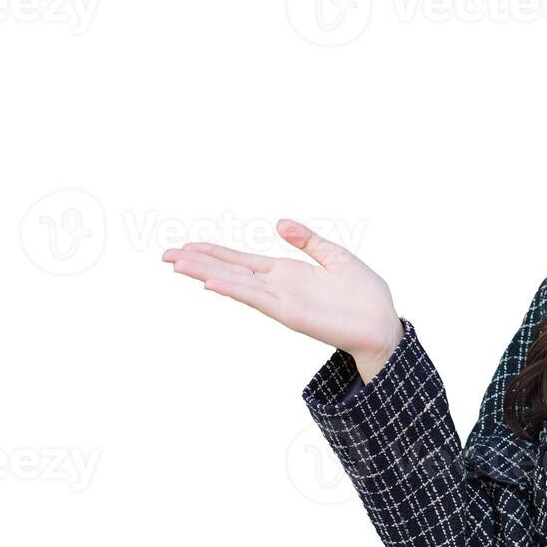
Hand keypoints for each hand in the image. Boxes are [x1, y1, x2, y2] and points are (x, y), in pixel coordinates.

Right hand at [161, 218, 403, 375]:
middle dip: (197, 262)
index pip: (240, 260)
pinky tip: (212, 284)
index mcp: (286, 272)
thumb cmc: (364, 295)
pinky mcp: (289, 313)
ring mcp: (280, 300)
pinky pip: (256, 299)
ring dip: (205, 274)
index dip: (213, 252)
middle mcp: (276, 286)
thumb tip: (279, 223)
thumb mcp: (334, 256)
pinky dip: (233, 290)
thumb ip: (307, 240)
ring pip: (234, 283)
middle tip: (164, 255)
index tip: (186, 245)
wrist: (382, 323)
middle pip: (228, 271)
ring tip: (176, 264)